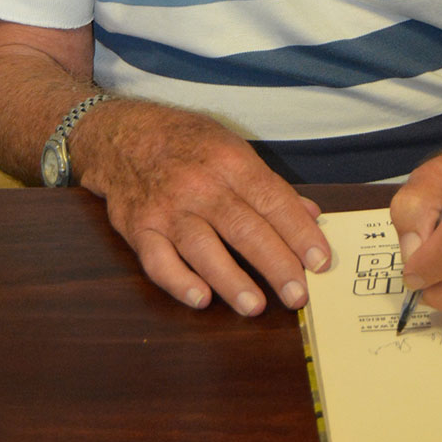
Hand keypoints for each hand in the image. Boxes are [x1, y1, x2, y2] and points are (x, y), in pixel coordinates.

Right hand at [75, 100, 330, 316]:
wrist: (121, 135)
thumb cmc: (185, 142)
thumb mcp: (231, 146)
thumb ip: (269, 185)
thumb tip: (310, 215)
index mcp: (230, 161)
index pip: (273, 201)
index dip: (299, 233)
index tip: (320, 261)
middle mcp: (199, 185)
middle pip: (244, 228)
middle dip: (276, 264)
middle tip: (299, 295)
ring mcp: (167, 208)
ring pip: (203, 248)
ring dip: (231, 280)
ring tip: (256, 307)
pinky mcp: (140, 228)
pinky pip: (158, 261)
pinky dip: (178, 281)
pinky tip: (201, 299)